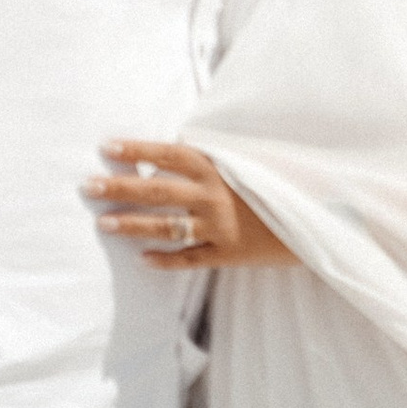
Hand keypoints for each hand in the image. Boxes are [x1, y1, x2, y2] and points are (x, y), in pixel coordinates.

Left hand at [86, 139, 295, 270]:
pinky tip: (142, 260)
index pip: (168, 154)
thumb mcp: (248, 161)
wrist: (318, 217)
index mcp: (218, 167)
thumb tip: (173, 149)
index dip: (136, 150)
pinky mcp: (227, 253)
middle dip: (120, 188)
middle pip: (157, 189)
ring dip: (133, 225)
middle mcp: (213, 195)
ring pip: (166, 227)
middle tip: (87, 186)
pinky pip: (190, 259)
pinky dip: (166, 261)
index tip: (105, 146)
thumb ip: (212, 159)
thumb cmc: (281, 183)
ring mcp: (219, 226)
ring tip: (103, 224)